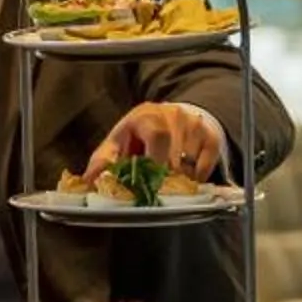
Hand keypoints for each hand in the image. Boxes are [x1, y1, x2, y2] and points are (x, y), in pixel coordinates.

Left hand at [86, 103, 224, 182]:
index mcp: (146, 115)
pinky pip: (206, 167)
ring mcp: (195, 125)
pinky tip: (185, 175)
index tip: (148, 181)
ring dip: (178, 179)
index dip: (154, 161)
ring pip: (190, 165)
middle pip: (175, 156)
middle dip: (163, 177)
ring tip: (168, 177)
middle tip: (156, 186)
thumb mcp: (117, 143)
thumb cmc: (138, 135)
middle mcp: (174, 115)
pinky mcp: (211, 136)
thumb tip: (89, 182)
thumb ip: (103, 162)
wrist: (169, 117)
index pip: (158, 135)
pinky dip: (195, 177)